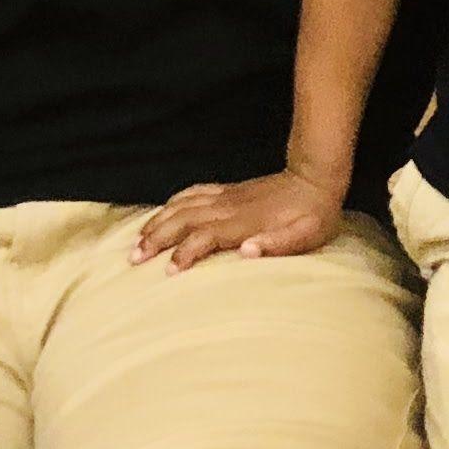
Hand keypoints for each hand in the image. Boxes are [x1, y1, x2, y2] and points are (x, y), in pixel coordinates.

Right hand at [135, 167, 338, 271]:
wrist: (315, 178)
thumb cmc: (312, 214)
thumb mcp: (305, 235)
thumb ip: (277, 244)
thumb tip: (247, 251)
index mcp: (242, 223)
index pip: (203, 237)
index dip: (184, 253)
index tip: (168, 271)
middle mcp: (227, 208)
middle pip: (182, 220)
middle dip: (156, 239)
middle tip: (133, 258)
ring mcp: (225, 197)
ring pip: (181, 205)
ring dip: (158, 221)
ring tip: (137, 239)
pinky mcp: (227, 190)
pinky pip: (192, 192)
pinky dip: (172, 201)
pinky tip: (163, 211)